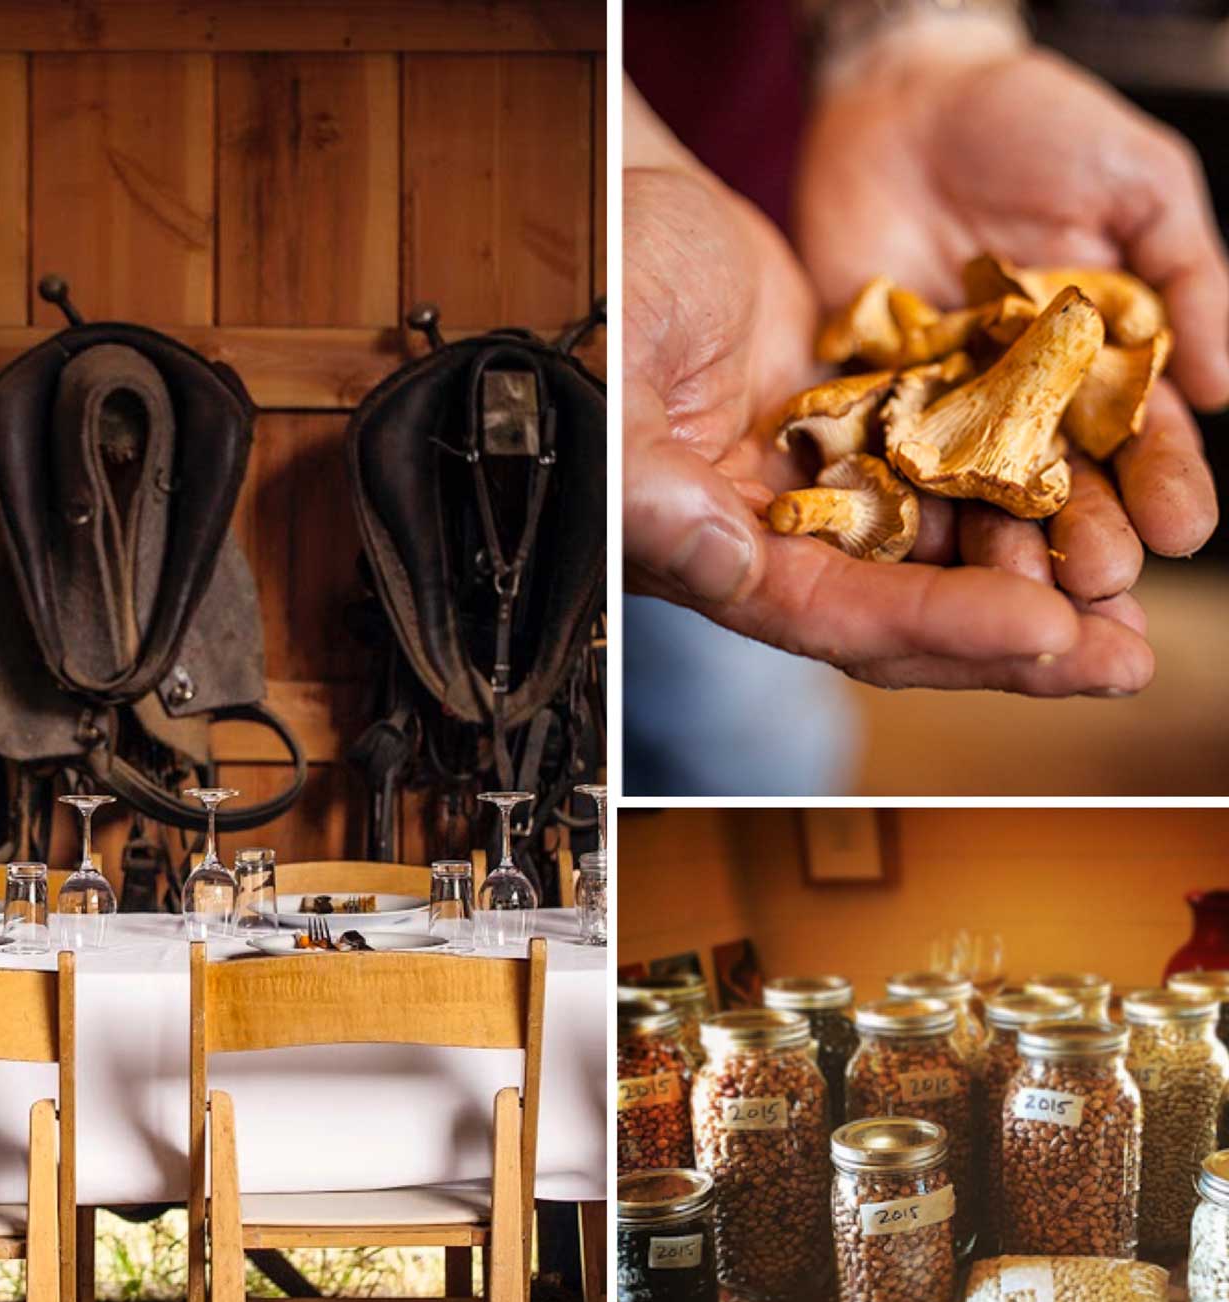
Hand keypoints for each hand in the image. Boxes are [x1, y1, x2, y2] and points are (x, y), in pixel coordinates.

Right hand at [625, 110, 1151, 693]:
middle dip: (1015, 640)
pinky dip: (1016, 499)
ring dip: (1035, 580)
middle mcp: (773, 539)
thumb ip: (652, 491)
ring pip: (941, 555)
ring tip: (1131, 601)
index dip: (941, 627)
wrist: (633, 205)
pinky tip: (1090, 502)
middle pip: (905, 610)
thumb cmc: (605, 290)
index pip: (834, 612)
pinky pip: (952, 477)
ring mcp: (822, 487)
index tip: (1047, 630)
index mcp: (710, 551)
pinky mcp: (861, 430)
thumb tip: (732, 566)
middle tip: (1125, 661)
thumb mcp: (612, 391)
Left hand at [796, 26, 1220, 613]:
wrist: (906, 98)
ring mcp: (943, 411)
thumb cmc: (1037, 126)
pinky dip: (900, 506)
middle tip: (1101, 581)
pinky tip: (917, 552)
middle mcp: (1025, 406)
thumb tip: (1226, 383)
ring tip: (1014, 589)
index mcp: (1100, 366)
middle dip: (1085, 537)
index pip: (1143, 441)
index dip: (1166, 485)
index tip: (1184, 528)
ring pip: (974, 498)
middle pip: (1061, 490)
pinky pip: (883, 462)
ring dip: (996, 549)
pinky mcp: (867, 403)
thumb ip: (1184, 277)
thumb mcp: (1138, 184)